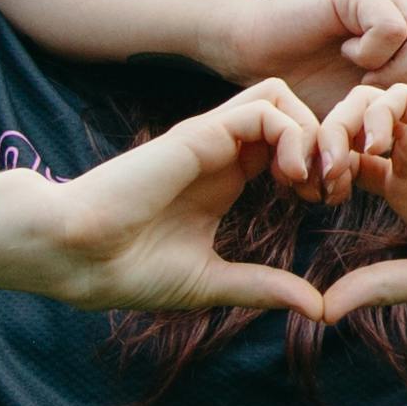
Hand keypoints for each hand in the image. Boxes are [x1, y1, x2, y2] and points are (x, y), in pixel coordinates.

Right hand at [0, 95, 308, 312]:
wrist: (76, 257)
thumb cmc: (128, 269)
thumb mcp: (213, 282)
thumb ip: (263, 288)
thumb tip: (317, 308)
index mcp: (226, 178)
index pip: (289, 143)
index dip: (320, 166)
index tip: (327, 206)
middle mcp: (221, 151)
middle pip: (292, 111)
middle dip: (326, 143)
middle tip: (330, 190)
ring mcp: (210, 139)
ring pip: (281, 97)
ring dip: (313, 133)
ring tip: (310, 182)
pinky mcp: (198, 134)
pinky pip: (264, 108)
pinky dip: (292, 134)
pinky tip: (289, 177)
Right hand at [236, 0, 406, 111]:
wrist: (258, 54)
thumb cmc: (309, 91)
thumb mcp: (364, 120)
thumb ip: (406, 128)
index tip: (401, 130)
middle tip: (380, 109)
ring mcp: (396, 1)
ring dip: (400, 76)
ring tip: (364, 84)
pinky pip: (396, 26)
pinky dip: (373, 53)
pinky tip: (348, 53)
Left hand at [261, 84, 406, 317]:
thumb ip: (378, 285)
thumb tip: (321, 313)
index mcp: (404, 191)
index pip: (342, 165)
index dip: (315, 177)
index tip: (307, 203)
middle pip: (344, 128)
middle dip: (317, 146)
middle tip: (314, 178)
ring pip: (364, 103)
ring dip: (338, 124)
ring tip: (339, 162)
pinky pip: (401, 95)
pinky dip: (374, 111)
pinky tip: (372, 146)